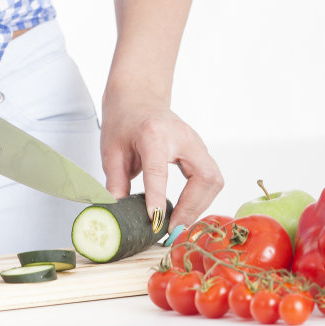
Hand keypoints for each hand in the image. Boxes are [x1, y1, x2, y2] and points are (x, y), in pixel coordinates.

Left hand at [99, 93, 223, 233]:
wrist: (138, 96)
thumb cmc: (124, 121)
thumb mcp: (111, 151)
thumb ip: (115, 183)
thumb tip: (118, 214)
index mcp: (154, 133)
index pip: (159, 170)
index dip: (158, 197)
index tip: (156, 222)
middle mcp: (182, 136)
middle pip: (203, 176)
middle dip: (191, 208)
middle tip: (173, 229)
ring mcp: (196, 142)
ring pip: (213, 180)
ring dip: (199, 206)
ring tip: (178, 223)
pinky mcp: (201, 150)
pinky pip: (211, 179)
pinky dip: (201, 199)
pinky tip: (185, 210)